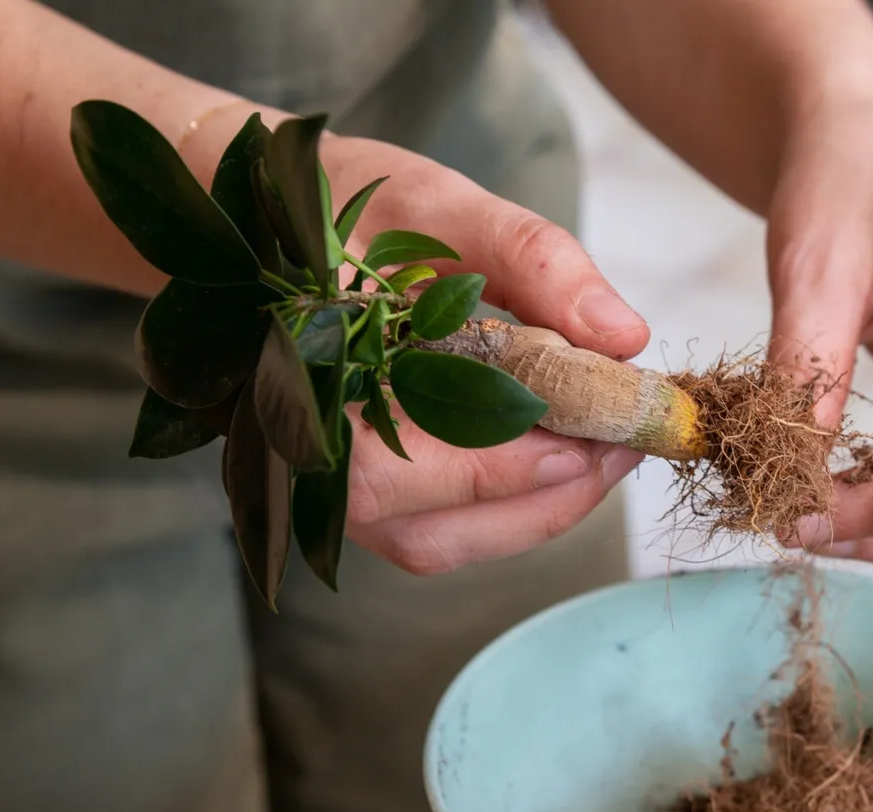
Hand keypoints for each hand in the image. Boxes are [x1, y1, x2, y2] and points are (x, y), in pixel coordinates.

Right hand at [251, 131, 649, 575]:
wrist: (246, 225)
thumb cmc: (335, 209)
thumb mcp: (435, 207)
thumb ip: (530, 261)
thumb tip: (623, 335)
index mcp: (312, 385)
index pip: (425, 465)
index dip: (527, 463)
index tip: (609, 433)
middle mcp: (312, 464)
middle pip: (443, 530)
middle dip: (551, 494)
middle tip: (627, 442)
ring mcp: (328, 495)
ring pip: (446, 543)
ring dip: (539, 506)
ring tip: (605, 446)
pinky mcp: (355, 501)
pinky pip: (441, 530)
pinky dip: (510, 503)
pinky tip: (558, 453)